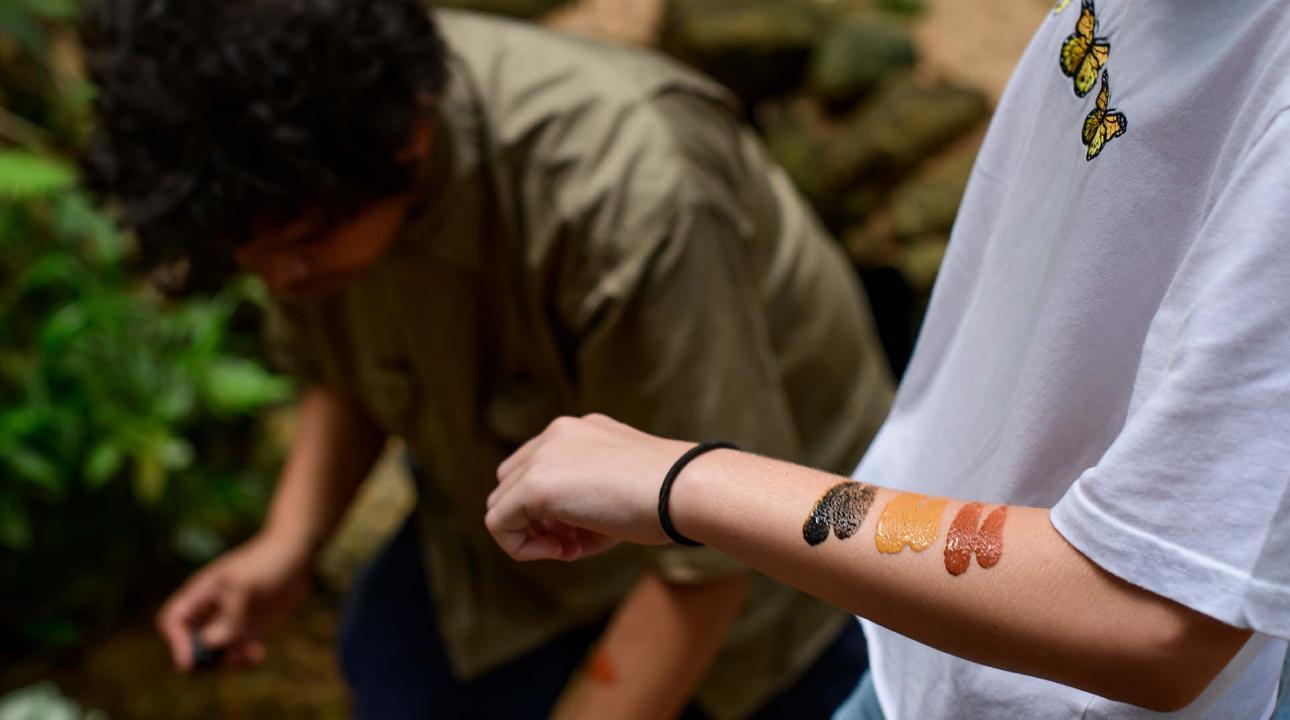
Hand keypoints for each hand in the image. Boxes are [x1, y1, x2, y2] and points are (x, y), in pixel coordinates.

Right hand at [156, 531, 312, 671]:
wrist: (295, 556)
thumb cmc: (267, 561)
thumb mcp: (247, 584)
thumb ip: (230, 613)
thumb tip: (212, 644)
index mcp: (200, 593)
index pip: (173, 621)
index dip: (177, 643)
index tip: (192, 659)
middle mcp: (210, 610)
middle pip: (191, 645)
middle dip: (205, 658)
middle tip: (229, 657)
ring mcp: (228, 621)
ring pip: (214, 654)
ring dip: (228, 661)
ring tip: (251, 653)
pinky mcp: (247, 629)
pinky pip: (236, 654)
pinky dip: (244, 659)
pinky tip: (259, 653)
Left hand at [488, 414, 691, 561]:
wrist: (685, 488)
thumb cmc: (667, 497)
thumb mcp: (622, 489)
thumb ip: (585, 501)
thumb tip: (560, 534)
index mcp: (579, 430)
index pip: (538, 468)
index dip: (551, 508)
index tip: (585, 530)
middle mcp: (556, 434)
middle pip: (512, 483)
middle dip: (537, 519)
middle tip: (575, 542)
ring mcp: (543, 456)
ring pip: (502, 503)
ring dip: (530, 533)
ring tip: (573, 547)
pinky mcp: (534, 485)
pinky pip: (499, 523)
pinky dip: (522, 547)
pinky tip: (563, 551)